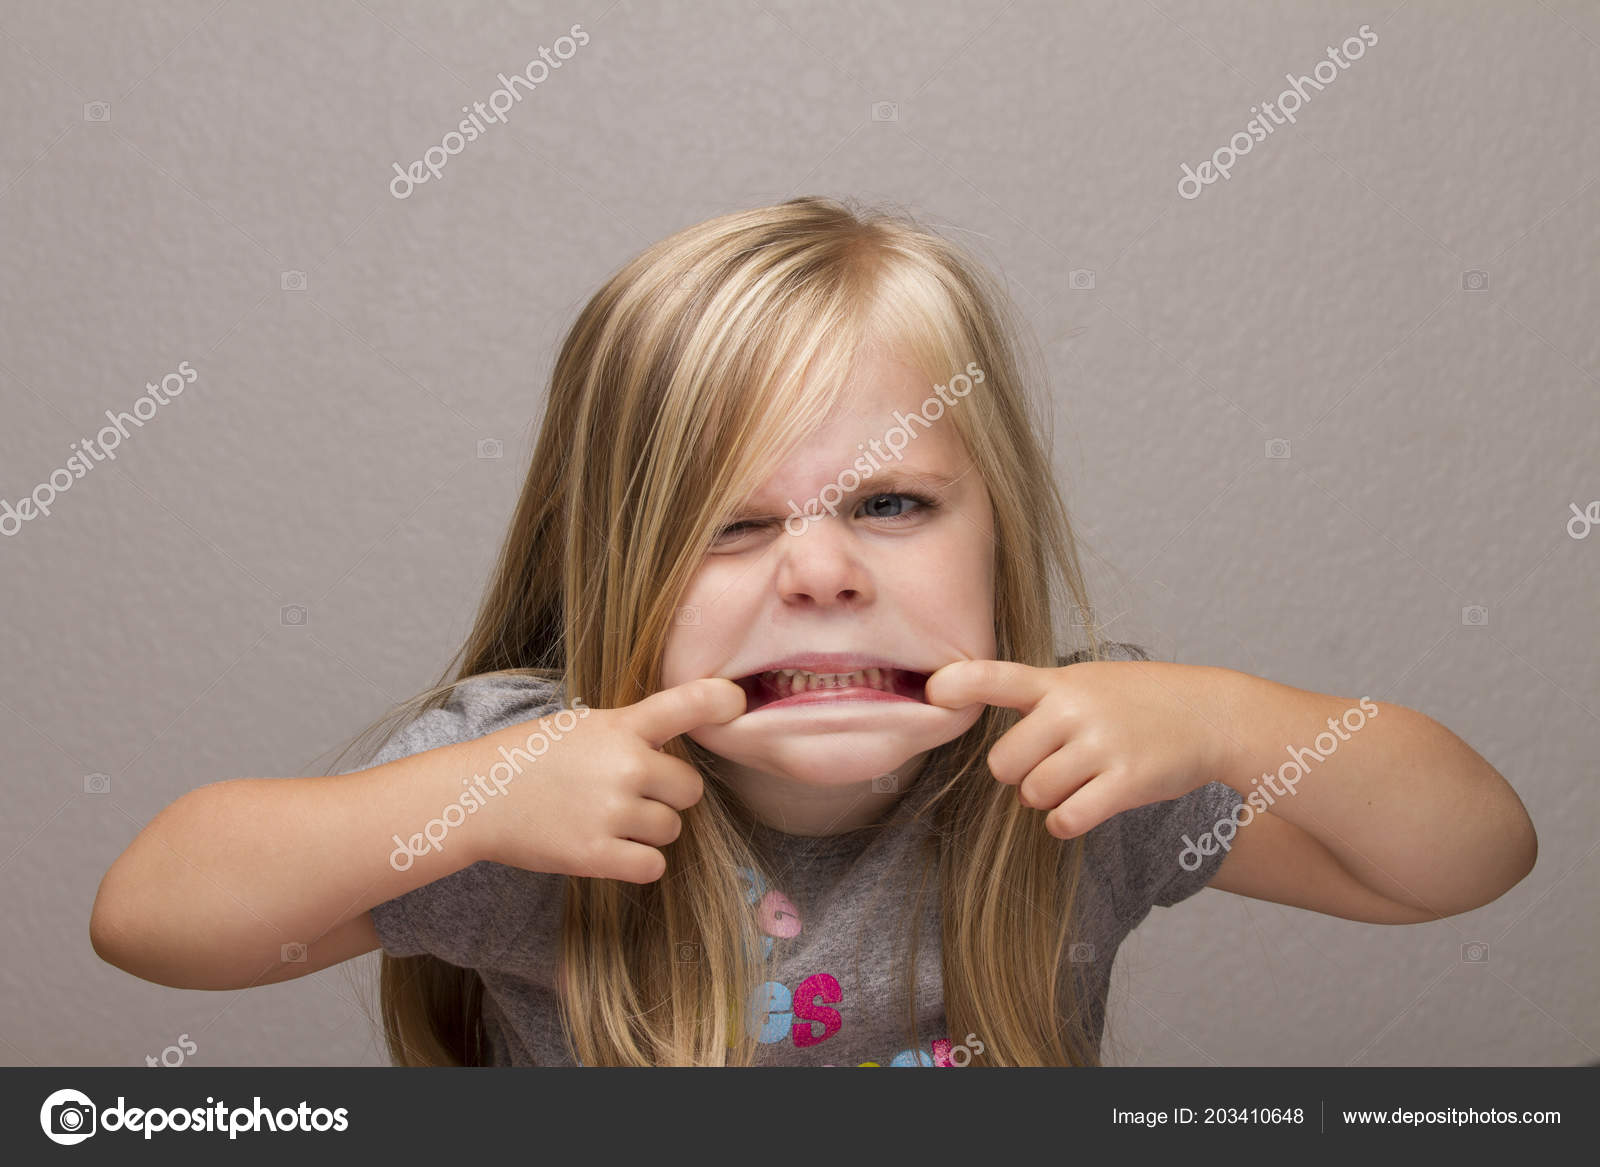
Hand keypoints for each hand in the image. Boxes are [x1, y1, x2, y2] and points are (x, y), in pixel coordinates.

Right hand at [474, 676, 746, 881]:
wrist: (478, 797)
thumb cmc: (532, 758)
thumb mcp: (584, 726)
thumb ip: (633, 731)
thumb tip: (679, 742)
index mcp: (621, 725)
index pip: (688, 703)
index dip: (721, 701)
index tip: (736, 703)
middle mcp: (626, 765)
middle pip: (689, 788)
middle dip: (667, 794)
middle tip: (629, 793)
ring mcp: (612, 811)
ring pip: (672, 829)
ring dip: (650, 830)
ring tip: (609, 819)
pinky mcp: (597, 854)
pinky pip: (653, 865)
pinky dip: (639, 861)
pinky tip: (612, 848)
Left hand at [922, 658, 1235, 837]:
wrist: (1213, 714)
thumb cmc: (1140, 700)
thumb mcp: (1087, 681)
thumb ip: (1037, 696)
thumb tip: (976, 710)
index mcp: (1059, 683)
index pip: (993, 676)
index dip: (956, 686)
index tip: (934, 693)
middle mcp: (1074, 710)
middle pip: (1003, 764)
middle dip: (1019, 775)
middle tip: (1049, 766)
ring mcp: (1100, 745)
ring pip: (1033, 794)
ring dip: (1047, 800)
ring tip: (1077, 782)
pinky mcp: (1126, 782)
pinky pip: (1065, 819)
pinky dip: (1065, 823)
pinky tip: (1082, 809)